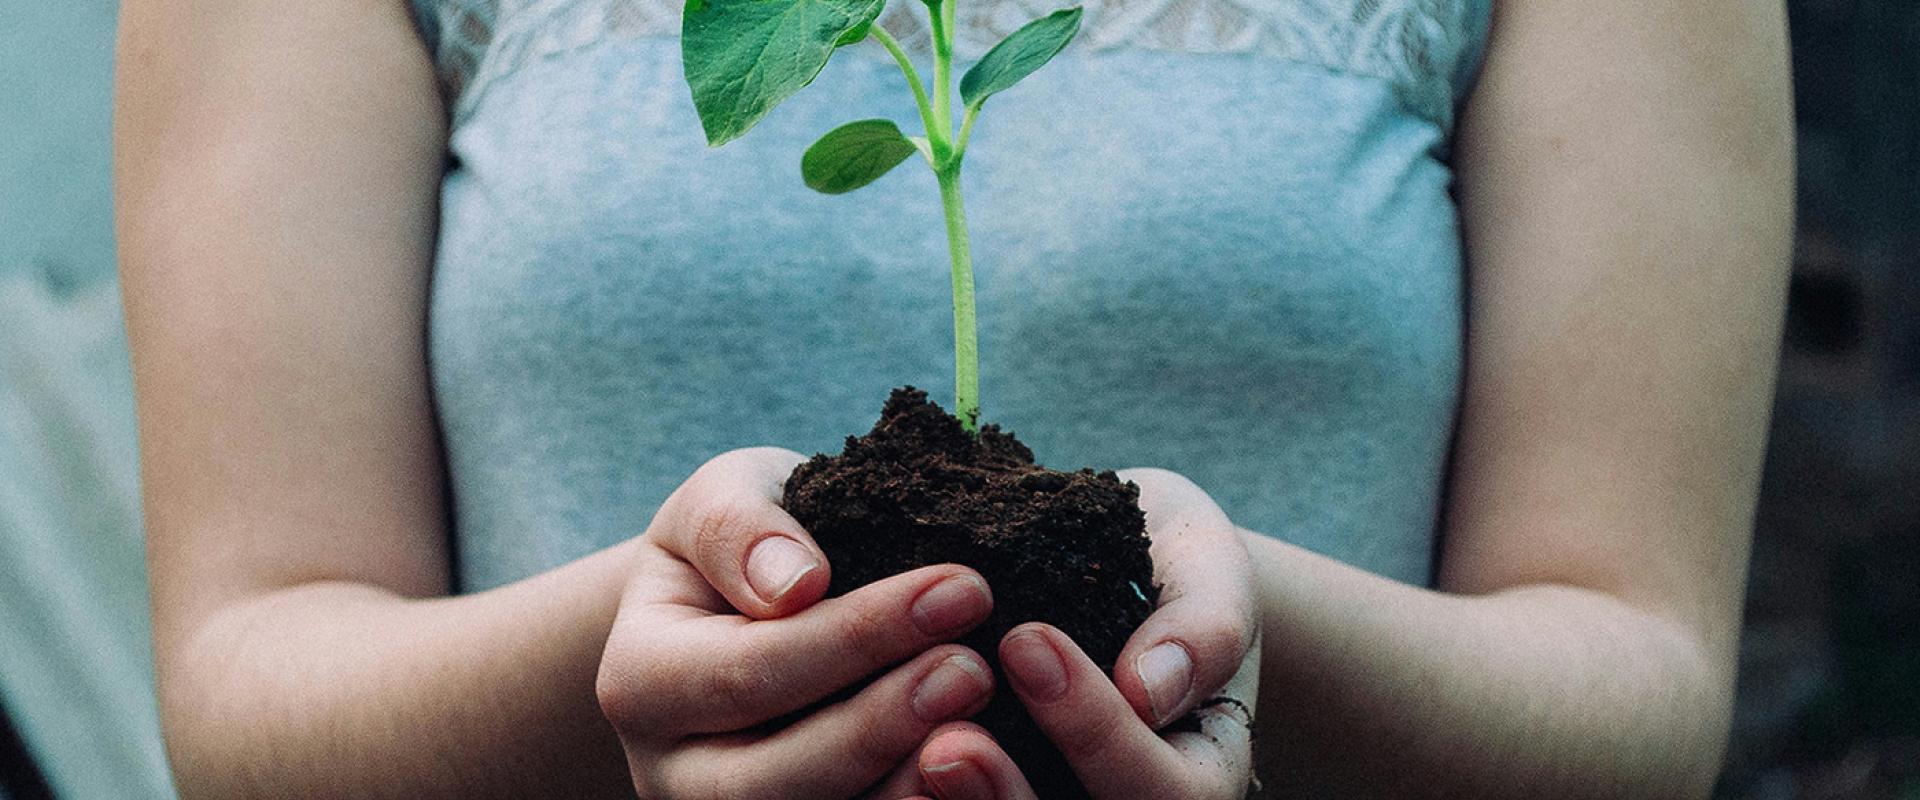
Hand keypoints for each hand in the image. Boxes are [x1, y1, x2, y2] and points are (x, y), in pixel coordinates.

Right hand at [596, 448, 1000, 798]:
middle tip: (974, 669)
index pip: (750, 671)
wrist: (744, 605)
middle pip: (772, 780)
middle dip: (881, 726)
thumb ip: (739, 526)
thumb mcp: (725, 497)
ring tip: (982, 726)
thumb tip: (794, 583)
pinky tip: (978, 774)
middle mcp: (671, 772)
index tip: (962, 587)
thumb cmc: (744, 542)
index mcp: (639, 681)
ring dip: (904, 786)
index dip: (859, 636)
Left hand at [909, 468, 1261, 799]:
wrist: (1123, 574)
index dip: (1096, 732)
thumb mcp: (1208, 568)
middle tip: (950, 745)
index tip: (1026, 639)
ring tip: (917, 755)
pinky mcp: (996, 790)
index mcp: (1199, 776)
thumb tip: (1150, 690)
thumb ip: (1205, 625)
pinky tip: (874, 768)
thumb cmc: (1172, 566)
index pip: (1163, 791)